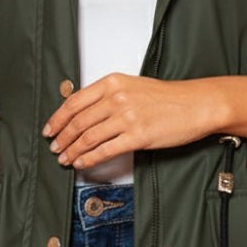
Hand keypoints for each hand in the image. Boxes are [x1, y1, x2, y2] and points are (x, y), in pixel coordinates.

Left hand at [42, 74, 225, 170]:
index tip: (50, 129)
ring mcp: (127, 117)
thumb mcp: (132, 86)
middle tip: (55, 147)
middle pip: (78, 121)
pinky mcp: (137, 136)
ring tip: (65, 158)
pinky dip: (88, 159)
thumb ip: (107, 95)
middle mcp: (117, 98)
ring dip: (72, 150)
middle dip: (62, 138)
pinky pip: (105, 150)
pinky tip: (81, 163)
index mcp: (113, 83)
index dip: (57, 119)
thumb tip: (82, 111)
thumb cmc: (167, 97)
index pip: (74, 102)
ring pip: (88, 137)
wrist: (195, 104)